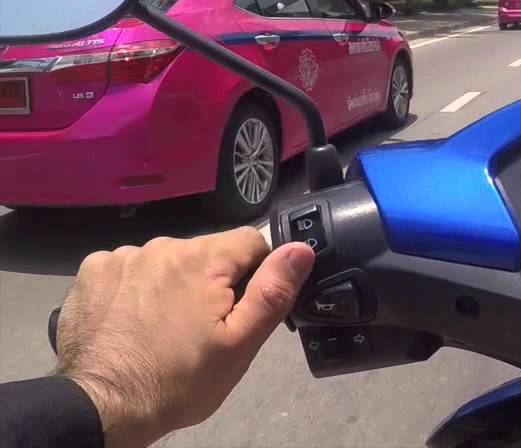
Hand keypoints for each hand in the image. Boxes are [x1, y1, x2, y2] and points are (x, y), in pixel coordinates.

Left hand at [55, 227, 314, 446]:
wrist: (101, 408)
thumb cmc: (179, 380)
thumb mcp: (240, 345)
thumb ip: (272, 292)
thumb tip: (300, 248)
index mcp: (202, 258)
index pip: (251, 241)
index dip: (255, 273)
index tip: (240, 309)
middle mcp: (161, 245)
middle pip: (206, 253)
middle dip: (211, 282)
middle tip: (201, 328)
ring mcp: (121, 257)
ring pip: (167, 261)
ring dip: (172, 283)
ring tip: (163, 327)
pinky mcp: (91, 273)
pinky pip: (128, 268)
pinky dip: (135, 287)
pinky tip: (132, 319)